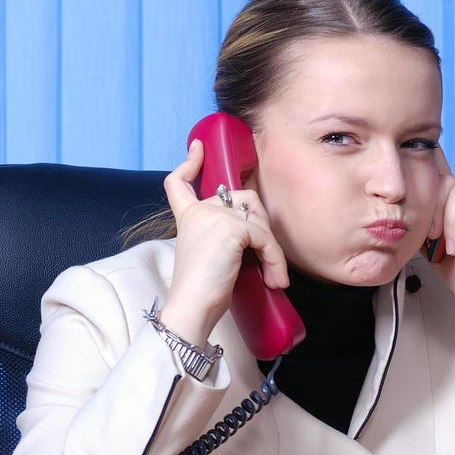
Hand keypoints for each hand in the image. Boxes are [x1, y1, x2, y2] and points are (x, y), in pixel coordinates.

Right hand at [159, 137, 291, 345]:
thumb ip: (223, 236)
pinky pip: (266, 238)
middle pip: (244, 198)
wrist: (192, 308)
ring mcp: (214, 216)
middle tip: (268, 259)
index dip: (190, 163)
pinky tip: (274, 280)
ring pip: (260, 220)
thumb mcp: (210, 255)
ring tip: (272, 276)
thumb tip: (257, 231)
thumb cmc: (202, 292)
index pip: (179, 182)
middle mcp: (199, 211)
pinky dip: (276, 260)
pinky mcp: (231, 227)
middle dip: (263, 225)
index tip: (197, 147)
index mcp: (187, 217)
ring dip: (273, 249)